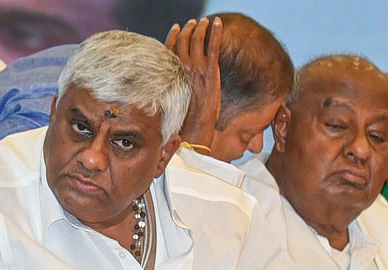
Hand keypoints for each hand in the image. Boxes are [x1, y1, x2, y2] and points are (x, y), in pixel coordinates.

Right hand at [165, 17, 222, 148]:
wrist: (193, 131)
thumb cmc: (182, 123)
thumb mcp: (172, 103)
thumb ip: (171, 91)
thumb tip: (171, 89)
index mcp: (171, 76)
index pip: (169, 49)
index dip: (173, 36)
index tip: (176, 27)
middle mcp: (181, 69)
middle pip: (183, 41)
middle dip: (188, 29)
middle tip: (194, 23)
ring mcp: (197, 70)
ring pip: (197, 41)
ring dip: (201, 28)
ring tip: (205, 22)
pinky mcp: (211, 73)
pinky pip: (213, 47)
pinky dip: (215, 32)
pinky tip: (218, 22)